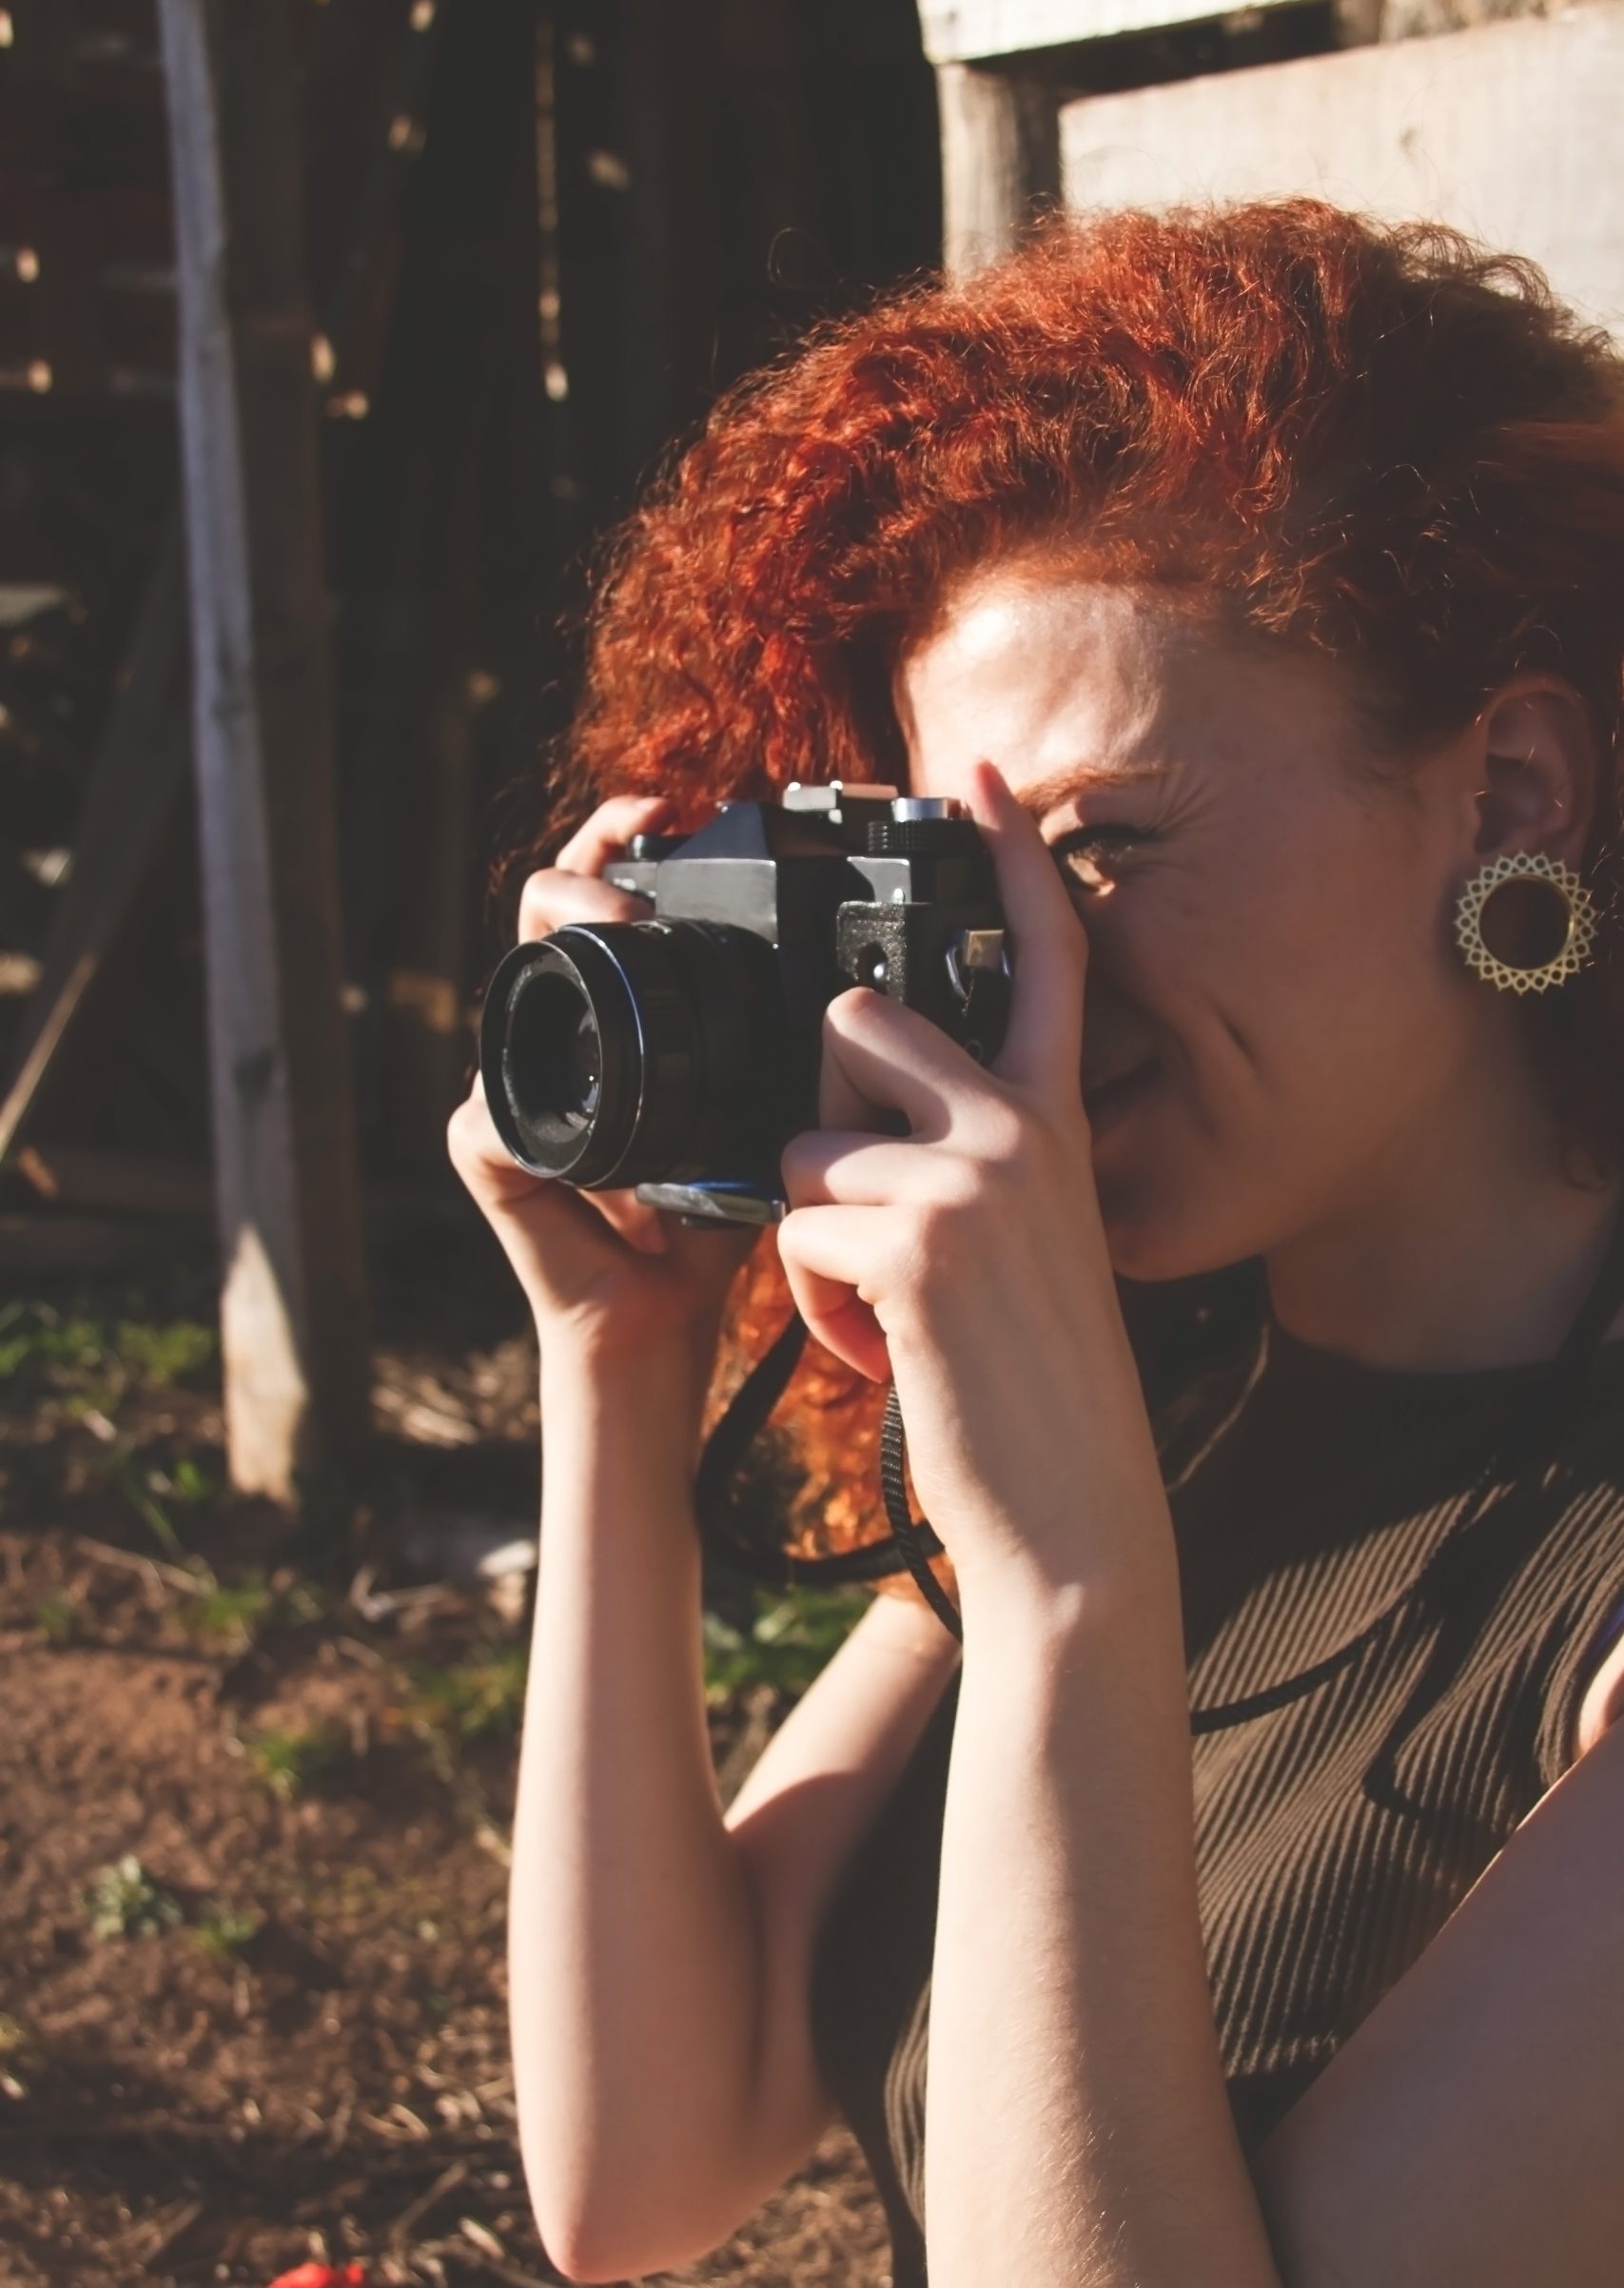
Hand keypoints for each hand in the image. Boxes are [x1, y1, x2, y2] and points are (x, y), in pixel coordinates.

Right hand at [448, 796, 757, 1376]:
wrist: (663, 1322)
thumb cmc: (713, 1225)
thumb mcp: (766, 1112)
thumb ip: (792, 1049)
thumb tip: (873, 982)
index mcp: (621, 1022)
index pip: (603, 904)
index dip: (618, 843)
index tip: (668, 806)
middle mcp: (558, 1041)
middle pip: (543, 920)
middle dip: (580, 867)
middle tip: (637, 856)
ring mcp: (514, 1092)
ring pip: (510, 989)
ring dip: (556, 940)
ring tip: (616, 916)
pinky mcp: (489, 1157)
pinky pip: (488, 1114)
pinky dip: (535, 1106)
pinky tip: (592, 1091)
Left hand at [776, 764, 1171, 1607]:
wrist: (1072, 1511)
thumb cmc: (1032, 1386)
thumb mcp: (1030, 1245)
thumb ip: (972, 1161)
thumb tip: (853, 1116)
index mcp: (1055, 1124)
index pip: (1040, 958)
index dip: (1006, 858)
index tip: (969, 775)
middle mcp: (1022, 1131)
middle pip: (855, 1022)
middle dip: (826, 1109)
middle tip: (874, 1214)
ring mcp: (971, 1182)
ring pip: (804, 1146)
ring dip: (817, 1237)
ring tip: (888, 1314)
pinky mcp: (916, 1246)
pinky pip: (796, 1236)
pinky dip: (818, 1309)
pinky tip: (883, 1354)